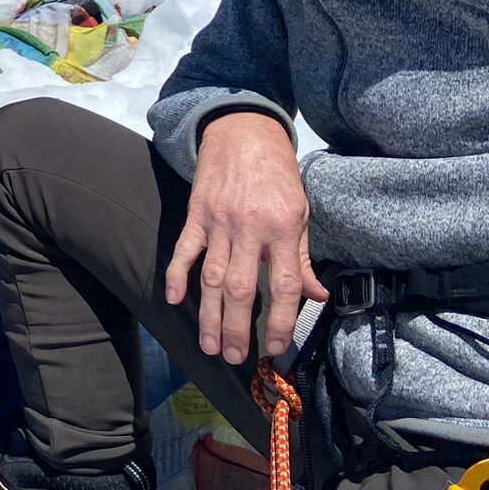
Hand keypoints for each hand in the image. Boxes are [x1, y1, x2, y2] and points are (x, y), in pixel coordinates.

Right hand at [165, 111, 326, 365]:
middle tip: (234, 358)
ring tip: (209, 345)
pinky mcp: (196, 213)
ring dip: (208, 315)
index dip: (281, 320)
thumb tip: (315, 296)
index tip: (277, 348)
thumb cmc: (277, 174)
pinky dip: (176, 274)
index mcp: (283, 228)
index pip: (284, 285)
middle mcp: (250, 227)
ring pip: (211, 277)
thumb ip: (302, 257)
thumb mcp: (300, 212)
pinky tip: (172, 300)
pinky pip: (184, 249)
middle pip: (241, 288)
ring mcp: (219, 221)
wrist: (243, 131)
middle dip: (237, 328)